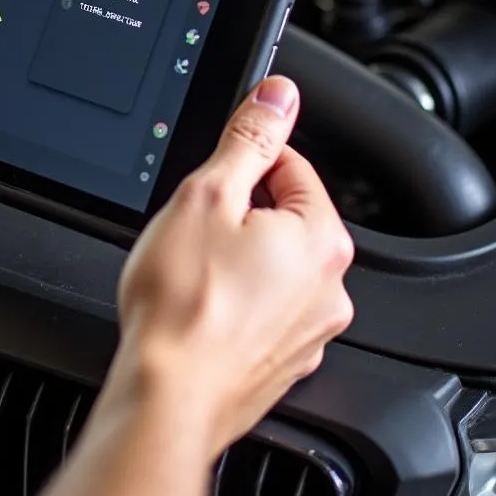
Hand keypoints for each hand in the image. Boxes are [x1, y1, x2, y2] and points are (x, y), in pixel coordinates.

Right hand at [109, 77, 353, 459]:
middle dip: (240, 214)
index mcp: (320, 238)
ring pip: (273, 267)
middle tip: (195, 228)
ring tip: (193, 272)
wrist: (165, 399)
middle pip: (284, 218)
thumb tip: (278, 96)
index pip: (292, 167)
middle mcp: (329, 288)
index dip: (244, 165)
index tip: (214, 177)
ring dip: (238, 259)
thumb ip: (249, 139)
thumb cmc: (182, 305)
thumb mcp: (207, 195)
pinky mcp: (284, 363)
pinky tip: (200, 308)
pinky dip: (237, 303)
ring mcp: (310, 331)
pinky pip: (264, 311)